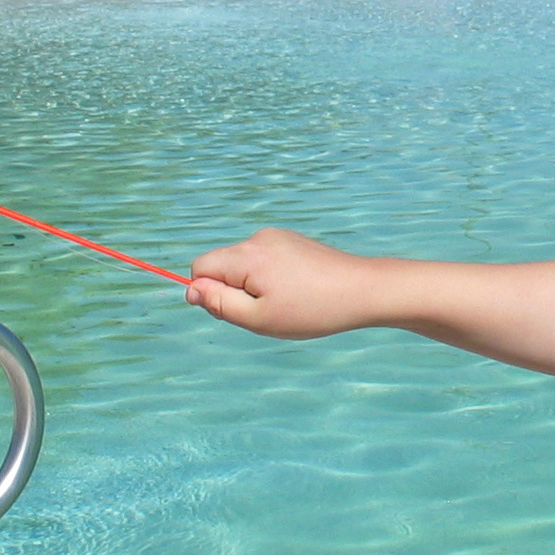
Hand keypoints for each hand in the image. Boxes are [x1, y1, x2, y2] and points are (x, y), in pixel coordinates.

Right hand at [188, 229, 379, 339]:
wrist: (363, 290)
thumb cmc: (312, 309)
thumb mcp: (258, 318)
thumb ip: (219, 304)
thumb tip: (191, 290)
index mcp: (246, 254)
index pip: (200, 267)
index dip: (208, 293)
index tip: (235, 311)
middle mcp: (258, 238)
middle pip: (222, 265)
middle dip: (233, 291)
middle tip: (266, 312)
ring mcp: (278, 237)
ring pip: (244, 265)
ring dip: (253, 286)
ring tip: (286, 303)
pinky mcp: (293, 241)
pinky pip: (264, 260)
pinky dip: (270, 279)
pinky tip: (297, 293)